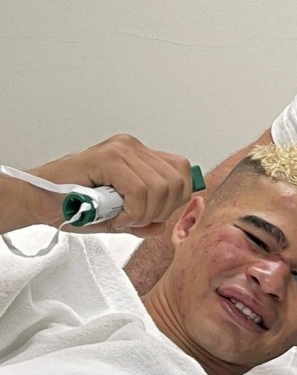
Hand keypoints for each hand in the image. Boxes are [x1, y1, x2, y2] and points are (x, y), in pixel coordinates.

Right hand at [27, 134, 193, 235]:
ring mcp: (121, 150)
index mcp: (139, 155)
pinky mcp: (108, 158)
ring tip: (123, 218)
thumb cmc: (73, 203)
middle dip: (162, 210)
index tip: (154, 215)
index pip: (181, 172)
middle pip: (176, 181)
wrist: (39, 200)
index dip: (175, 199)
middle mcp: (132, 147)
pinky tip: (116, 217)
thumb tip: (162, 226)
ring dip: (144, 214)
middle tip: (136, 220)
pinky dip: (132, 212)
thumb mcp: (117, 215)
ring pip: (160, 188)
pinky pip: (140, 191)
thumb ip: (143, 219)